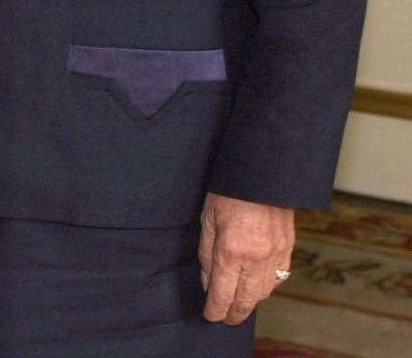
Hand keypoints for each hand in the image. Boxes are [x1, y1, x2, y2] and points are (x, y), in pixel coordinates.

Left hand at [199, 192, 295, 324]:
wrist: (263, 176)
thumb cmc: (228, 193)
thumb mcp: (208, 220)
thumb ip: (207, 255)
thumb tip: (208, 283)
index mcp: (231, 250)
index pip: (222, 292)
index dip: (216, 309)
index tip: (211, 316)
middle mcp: (256, 258)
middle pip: (246, 299)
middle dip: (235, 313)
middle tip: (225, 318)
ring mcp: (276, 255)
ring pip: (264, 292)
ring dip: (251, 302)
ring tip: (239, 304)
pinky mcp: (288, 249)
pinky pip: (279, 278)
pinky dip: (267, 287)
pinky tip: (257, 286)